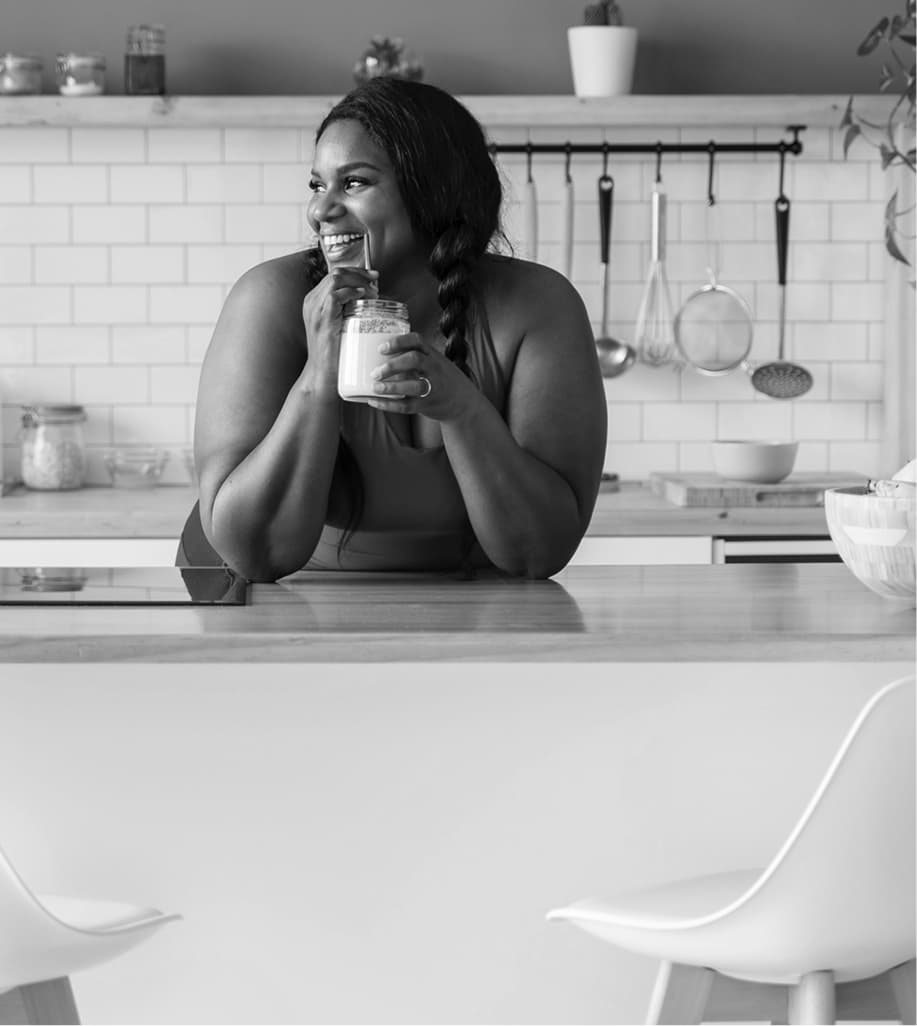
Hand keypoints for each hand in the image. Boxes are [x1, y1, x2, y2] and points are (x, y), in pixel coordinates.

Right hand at [300, 266, 378, 393]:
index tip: (372, 277)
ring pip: (335, 280)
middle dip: (359, 273)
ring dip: (358, 281)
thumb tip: (369, 301)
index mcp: (314, 302)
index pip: (334, 275)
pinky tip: (363, 297)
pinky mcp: (322, 320)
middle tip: (375, 279)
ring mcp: (315, 310)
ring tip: (372, 290)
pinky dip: (351, 293)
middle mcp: (311, 302)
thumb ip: (348, 312)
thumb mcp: (340, 327)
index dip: (355, 272)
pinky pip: (335, 296)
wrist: (322, 374)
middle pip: (335, 273)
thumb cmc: (334, 354)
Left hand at [367, 332, 476, 420]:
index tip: (381, 348)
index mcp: (434, 355)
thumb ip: (417, 358)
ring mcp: (433, 387)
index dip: (398, 342)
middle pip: (414, 360)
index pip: (417, 341)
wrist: (464, 403)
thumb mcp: (436, 363)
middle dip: (392, 365)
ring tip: (374, 387)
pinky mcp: (428, 405)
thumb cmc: (443, 380)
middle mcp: (435, 369)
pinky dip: (388, 404)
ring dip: (391, 387)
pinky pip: (406, 406)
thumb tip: (379, 357)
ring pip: (412, 385)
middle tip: (375, 372)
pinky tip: (374, 401)